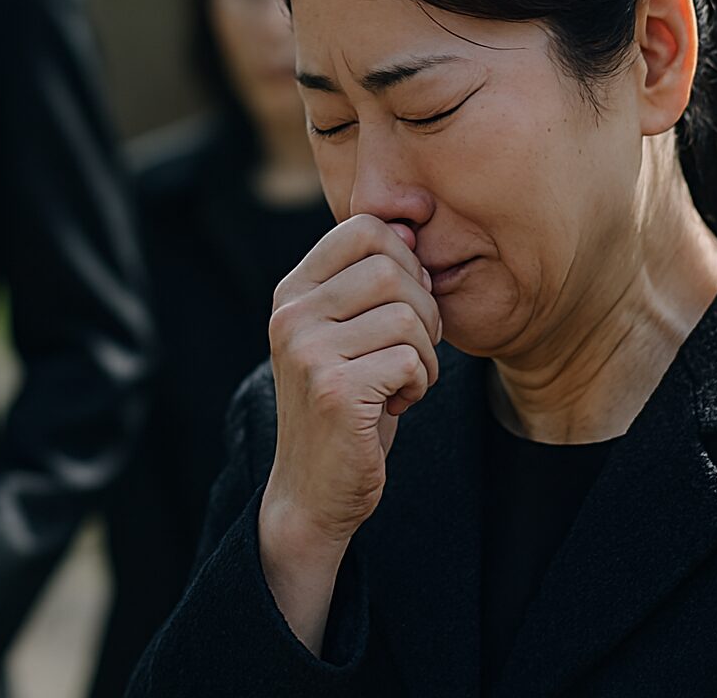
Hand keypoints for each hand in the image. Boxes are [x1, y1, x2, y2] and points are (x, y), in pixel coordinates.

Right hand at [258, 215, 440, 650]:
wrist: (315, 490)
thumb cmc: (347, 404)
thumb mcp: (348, 332)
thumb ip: (369, 282)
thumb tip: (409, 225)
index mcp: (293, 291)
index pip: (364, 228)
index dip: (405, 259)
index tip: (407, 300)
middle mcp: (291, 314)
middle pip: (394, 268)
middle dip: (423, 311)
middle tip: (408, 351)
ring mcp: (308, 351)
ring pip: (409, 315)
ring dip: (425, 355)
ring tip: (399, 382)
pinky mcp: (334, 390)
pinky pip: (412, 360)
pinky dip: (419, 386)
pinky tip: (394, 406)